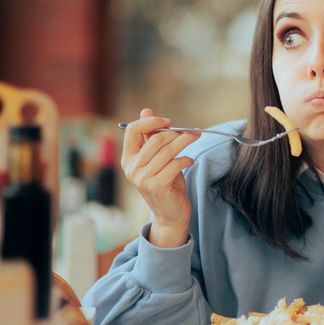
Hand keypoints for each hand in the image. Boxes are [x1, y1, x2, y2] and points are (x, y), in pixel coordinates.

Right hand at [120, 108, 198, 246]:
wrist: (170, 214)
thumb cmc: (166, 183)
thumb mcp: (157, 158)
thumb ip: (151, 137)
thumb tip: (146, 110)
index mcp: (128, 158)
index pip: (132, 130)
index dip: (151, 121)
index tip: (168, 122)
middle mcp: (132, 168)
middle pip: (155, 139)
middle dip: (176, 133)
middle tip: (191, 132)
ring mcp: (142, 178)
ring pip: (167, 150)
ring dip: (185, 142)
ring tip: (195, 138)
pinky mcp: (157, 185)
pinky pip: (175, 164)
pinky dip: (186, 159)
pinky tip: (190, 160)